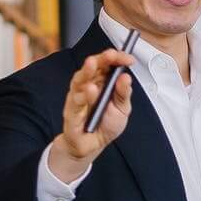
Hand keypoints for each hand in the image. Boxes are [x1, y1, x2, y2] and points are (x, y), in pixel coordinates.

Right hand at [49, 49, 135, 182]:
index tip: (128, 58)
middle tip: (110, 54)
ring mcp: (78, 97)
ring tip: (92, 64)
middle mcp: (89, 85)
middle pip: (93, 66)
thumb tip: (126, 76)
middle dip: (101, 58)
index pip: (108, 64)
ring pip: (79, 79)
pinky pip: (76, 101)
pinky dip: (84, 95)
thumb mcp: (122, 109)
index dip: (117, 59)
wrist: (93, 146)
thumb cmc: (106, 124)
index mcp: (103, 82)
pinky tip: (90, 90)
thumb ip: (124, 93)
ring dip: (86, 70)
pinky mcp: (71, 111)